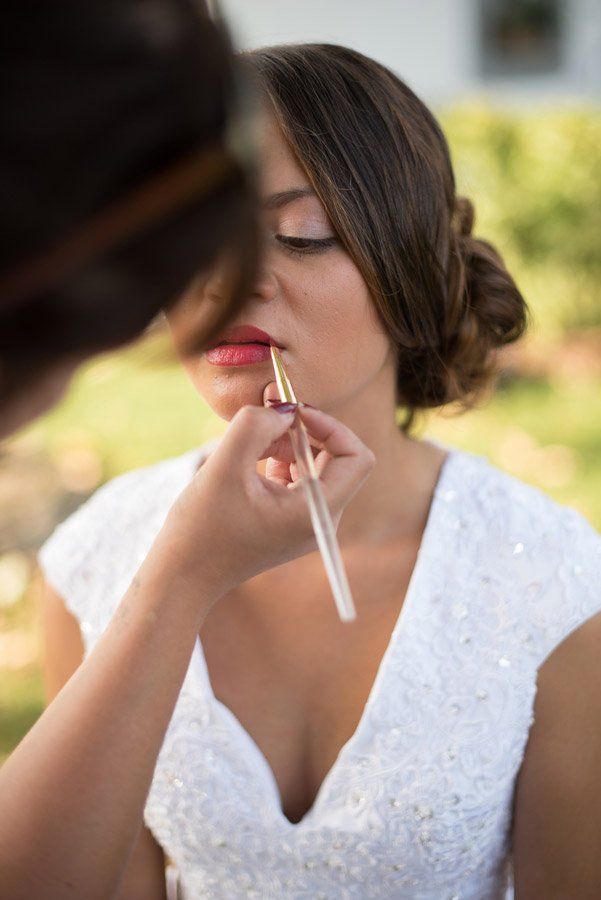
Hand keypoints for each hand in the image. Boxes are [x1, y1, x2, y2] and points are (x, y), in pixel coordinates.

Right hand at [155, 398, 375, 600]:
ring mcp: (307, 522)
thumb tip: (283, 408)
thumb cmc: (201, 529)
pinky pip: (297, 476)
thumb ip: (254, 426)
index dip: (331, 426)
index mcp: (316, 512)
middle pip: (336, 456)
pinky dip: (277, 458)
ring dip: (286, 442)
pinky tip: (246, 460)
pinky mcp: (290, 520)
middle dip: (304, 430)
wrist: (182, 575)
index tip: (293, 413)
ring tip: (247, 445)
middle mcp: (321, 520)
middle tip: (266, 416)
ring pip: (314, 463)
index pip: (357, 457)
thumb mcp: (223, 467)